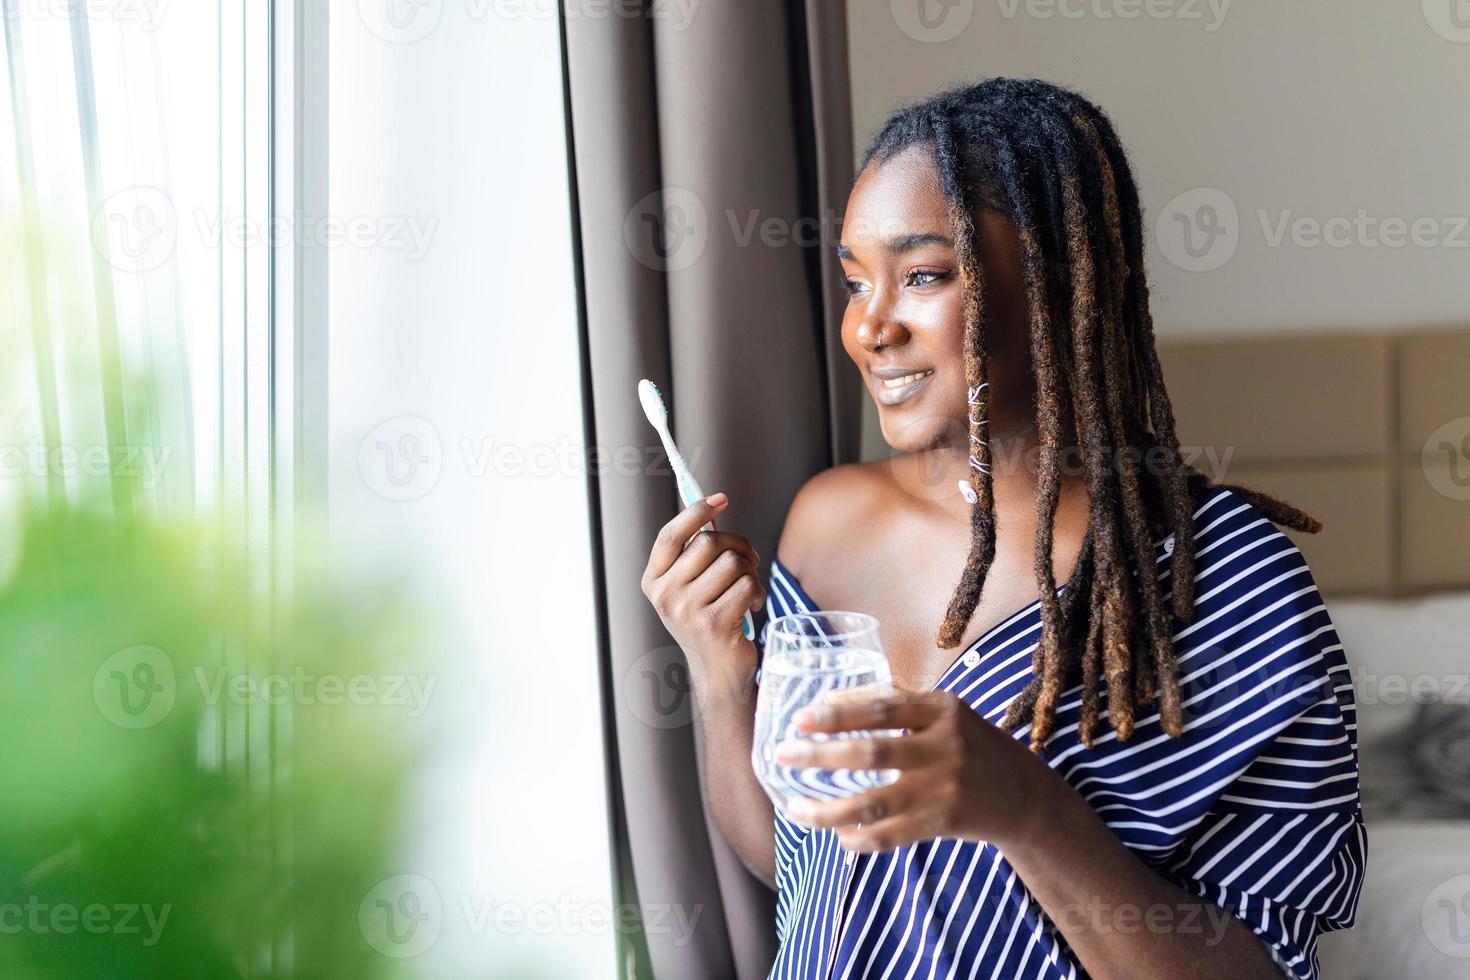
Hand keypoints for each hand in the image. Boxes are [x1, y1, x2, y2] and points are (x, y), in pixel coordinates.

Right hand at [641, 492, 765, 694]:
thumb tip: (713, 508)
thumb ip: (695, 555)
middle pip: (708, 542)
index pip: (670, 535)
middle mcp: (665, 595)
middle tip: (749, 560)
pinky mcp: (714, 623)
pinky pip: (747, 586)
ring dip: (751, 573)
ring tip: (749, 590)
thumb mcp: (691, 588)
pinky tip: (753, 607)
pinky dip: (759, 593)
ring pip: (733, 562)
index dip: (696, 511)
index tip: (720, 498)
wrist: (718, 672)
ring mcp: (687, 610)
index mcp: (654, 582)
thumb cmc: (709, 622)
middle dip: (738, 545)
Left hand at [774, 690, 1056, 852]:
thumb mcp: (944, 713)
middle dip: (820, 756)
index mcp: (942, 710)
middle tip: (781, 755)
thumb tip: (829, 700)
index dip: (838, 713)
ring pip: (874, 803)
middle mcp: (944, 748)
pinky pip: (890, 836)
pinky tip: (835, 834)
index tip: (799, 718)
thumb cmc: (970, 744)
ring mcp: (943, 789)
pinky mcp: (942, 823)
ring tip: (794, 807)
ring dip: (828, 809)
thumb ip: (895, 704)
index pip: (882, 708)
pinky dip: (857, 838)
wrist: (1023, 795)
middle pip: (872, 754)